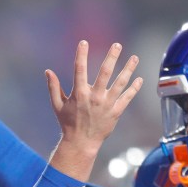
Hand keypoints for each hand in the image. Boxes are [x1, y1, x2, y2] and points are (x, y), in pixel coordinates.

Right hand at [46, 41, 142, 181]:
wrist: (81, 143)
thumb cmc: (68, 124)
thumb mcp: (58, 106)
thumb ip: (53, 88)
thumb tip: (48, 71)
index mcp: (79, 94)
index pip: (80, 69)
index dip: (81, 54)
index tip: (84, 42)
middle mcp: (94, 97)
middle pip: (105, 72)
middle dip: (112, 57)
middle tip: (117, 45)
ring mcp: (106, 104)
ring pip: (120, 83)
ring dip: (128, 69)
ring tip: (134, 58)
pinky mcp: (115, 112)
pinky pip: (127, 98)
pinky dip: (134, 88)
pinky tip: (139, 79)